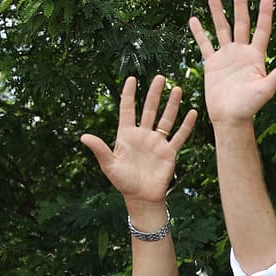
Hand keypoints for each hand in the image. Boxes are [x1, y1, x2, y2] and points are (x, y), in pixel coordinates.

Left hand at [80, 76, 196, 206]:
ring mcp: (157, 143)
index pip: (127, 110)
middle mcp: (143, 135)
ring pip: (166, 119)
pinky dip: (186, 125)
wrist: (142, 198)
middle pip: (149, 109)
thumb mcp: (109, 165)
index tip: (131, 79)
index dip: (129, 94)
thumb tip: (83, 137)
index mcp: (126, 135)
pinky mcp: (169, 152)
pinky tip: (192, 112)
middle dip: (154, 93)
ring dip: (172, 104)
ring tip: (177, 89)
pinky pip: (179, 136)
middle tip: (160, 77)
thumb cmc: (123, 182)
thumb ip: (99, 149)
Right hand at [188, 0, 275, 125]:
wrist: (230, 118)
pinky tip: (194, 19)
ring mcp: (226, 56)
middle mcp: (242, 52)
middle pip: (241, 22)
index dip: (265, 13)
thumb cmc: (250, 107)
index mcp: (256, 57)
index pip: (262, 30)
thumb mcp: (266, 90)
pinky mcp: (212, 63)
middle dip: (240, 4)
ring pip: (222, 28)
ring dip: (217, 11)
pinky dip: (199, 32)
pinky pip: (204, 44)